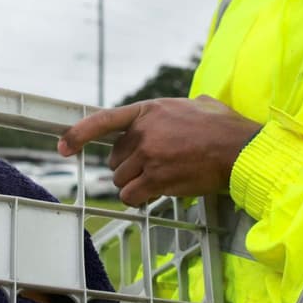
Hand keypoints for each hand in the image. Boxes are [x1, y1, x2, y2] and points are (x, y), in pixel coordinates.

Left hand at [58, 95, 261, 205]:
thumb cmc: (225, 127)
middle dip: (129, 167)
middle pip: (115, 159)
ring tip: (159, 181)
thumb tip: (188, 106)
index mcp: (149, 110)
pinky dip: (138, 199)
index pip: (104, 121)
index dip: (78, 133)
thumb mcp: (198, 103)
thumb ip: (178, 108)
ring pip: (121, 180)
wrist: (240, 150)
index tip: (62, 146)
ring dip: (135, 184)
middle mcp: (143, 132)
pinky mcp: (156, 179)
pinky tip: (154, 195)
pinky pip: (131, 196)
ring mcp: (148, 156)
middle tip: (153, 168)